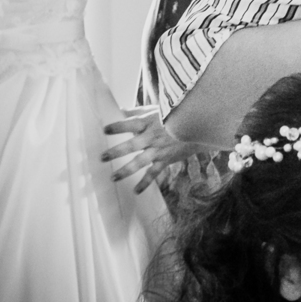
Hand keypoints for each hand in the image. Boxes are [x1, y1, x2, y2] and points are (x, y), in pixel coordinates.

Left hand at [101, 106, 219, 194]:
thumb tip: (121, 109)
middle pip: (131, 145)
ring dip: (126, 170)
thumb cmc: (174, 116)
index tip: (104, 130)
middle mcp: (151, 137)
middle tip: (102, 157)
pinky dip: (145, 183)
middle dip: (116, 152)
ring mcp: (158, 150)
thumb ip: (138, 111)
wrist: (197, 127)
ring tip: (113, 177)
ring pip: (140, 162)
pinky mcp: (165, 160)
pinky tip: (135, 191)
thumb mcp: (156, 110)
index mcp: (148, 122)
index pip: (129, 124)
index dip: (117, 127)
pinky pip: (153, 173)